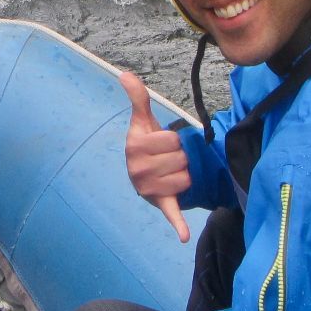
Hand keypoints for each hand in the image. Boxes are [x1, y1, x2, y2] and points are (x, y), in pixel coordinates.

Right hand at [120, 71, 190, 242]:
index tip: (166, 145)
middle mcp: (137, 170)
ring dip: (187, 175)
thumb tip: (124, 74)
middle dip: (183, 158)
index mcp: (134, 147)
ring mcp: (148, 189)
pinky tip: (183, 236)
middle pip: (182, 159)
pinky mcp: (161, 205)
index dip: (176, 141)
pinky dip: (177, 225)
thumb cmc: (149, 145)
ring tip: (174, 174)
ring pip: (187, 178)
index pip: (173, 140)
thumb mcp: (143, 121)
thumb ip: (137, 98)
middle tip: (171, 160)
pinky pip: (170, 213)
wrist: (150, 175)